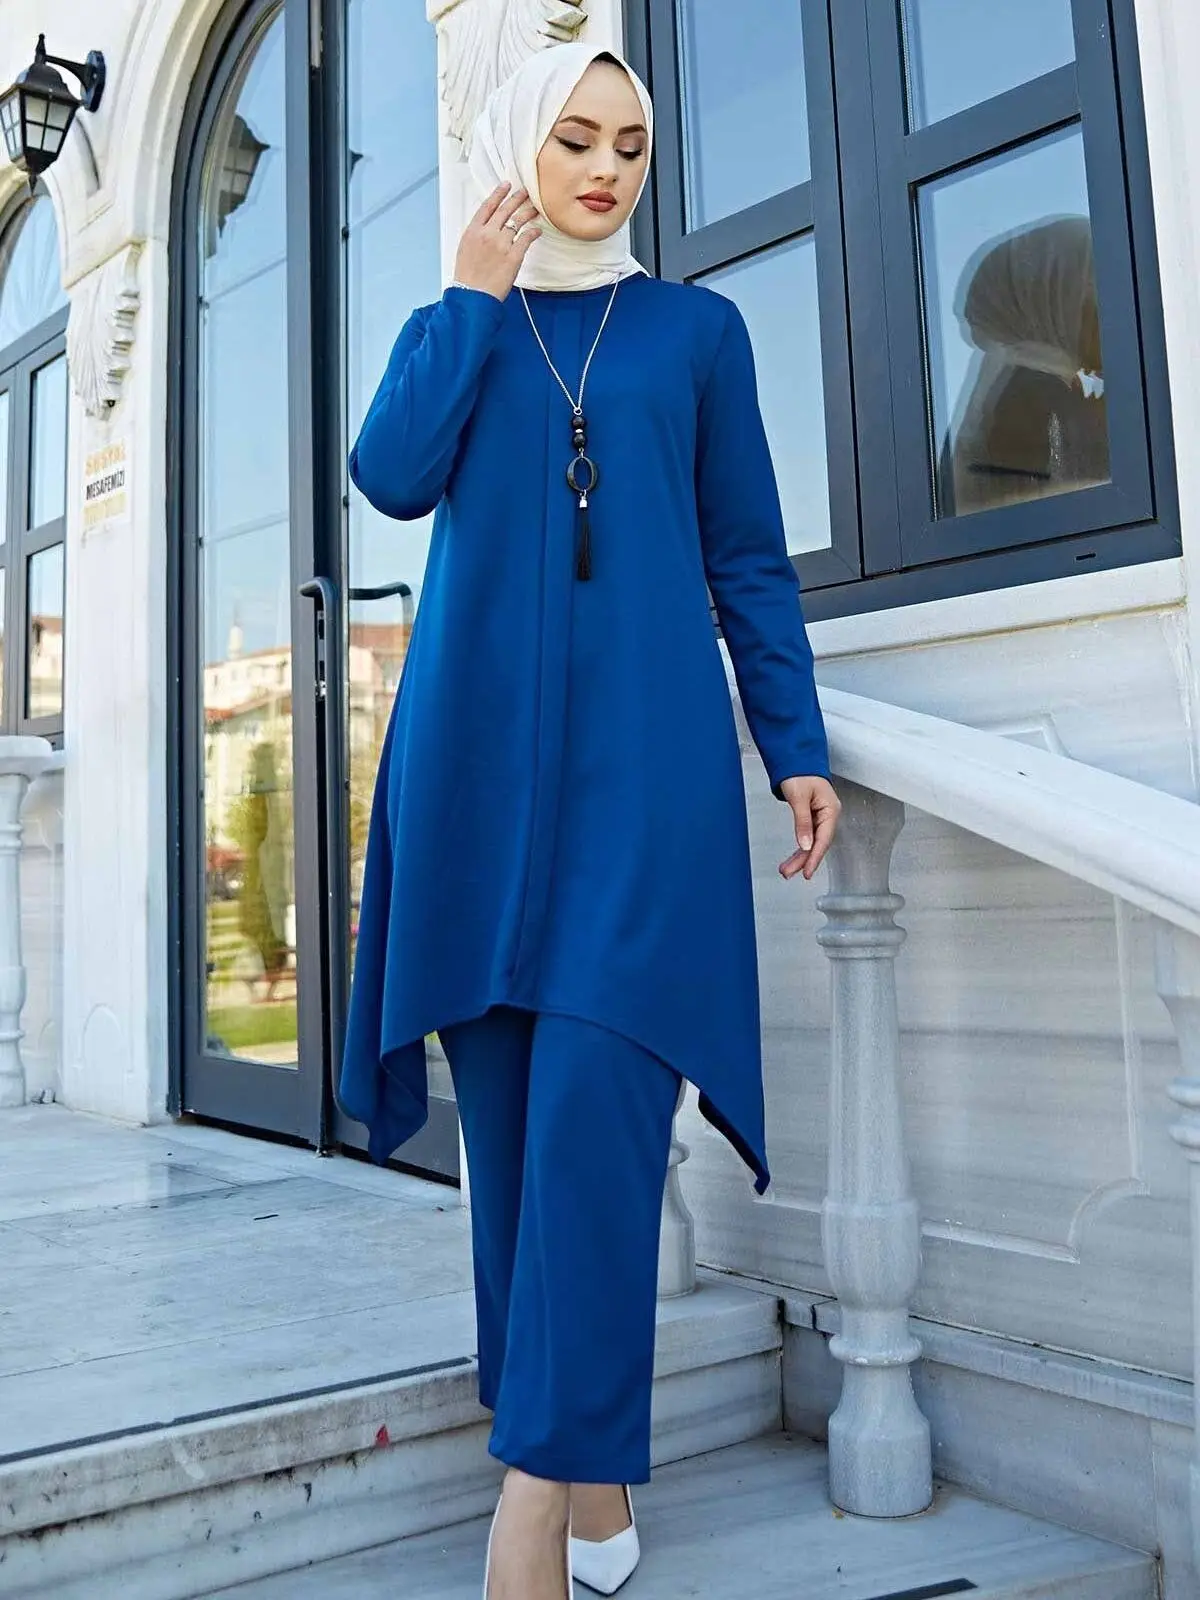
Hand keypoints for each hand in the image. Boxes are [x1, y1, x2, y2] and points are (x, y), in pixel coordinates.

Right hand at [452, 183, 541, 301]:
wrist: (472, 295)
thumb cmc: (467, 277)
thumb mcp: (465, 250)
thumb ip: (476, 236)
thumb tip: (486, 229)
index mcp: (473, 231)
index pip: (487, 206)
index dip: (498, 193)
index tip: (506, 185)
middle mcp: (487, 234)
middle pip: (505, 210)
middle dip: (517, 198)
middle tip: (526, 192)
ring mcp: (501, 244)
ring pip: (517, 222)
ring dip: (527, 214)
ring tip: (535, 209)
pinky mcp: (513, 256)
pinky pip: (526, 239)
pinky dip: (533, 233)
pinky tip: (537, 231)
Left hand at [777, 775, 840, 881]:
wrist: (796, 759)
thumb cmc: (800, 773)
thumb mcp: (799, 797)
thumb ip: (802, 822)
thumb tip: (805, 844)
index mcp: (830, 810)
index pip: (823, 839)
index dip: (814, 857)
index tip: (807, 872)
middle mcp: (828, 816)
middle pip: (817, 844)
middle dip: (803, 860)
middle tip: (788, 873)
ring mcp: (820, 817)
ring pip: (811, 842)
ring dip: (799, 857)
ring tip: (786, 870)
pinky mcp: (812, 817)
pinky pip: (807, 836)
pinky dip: (800, 847)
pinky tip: (794, 858)